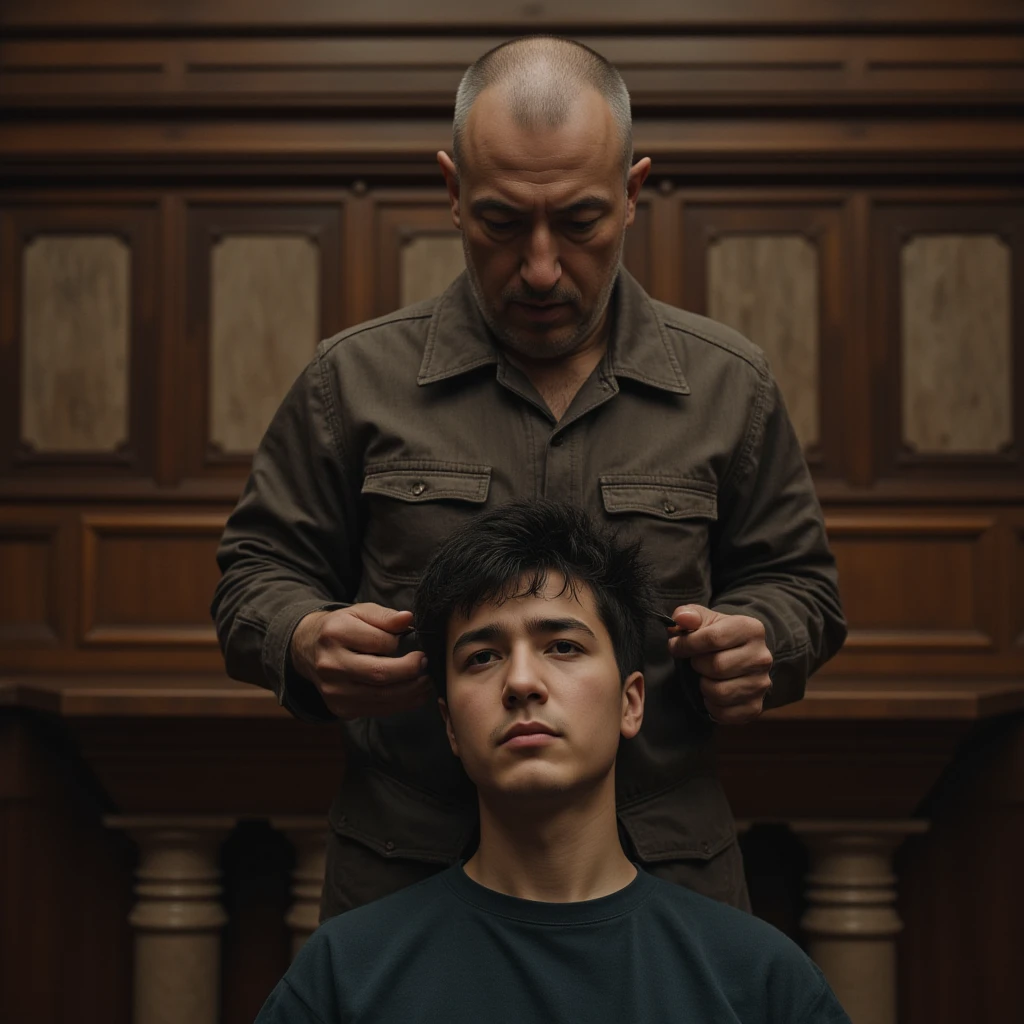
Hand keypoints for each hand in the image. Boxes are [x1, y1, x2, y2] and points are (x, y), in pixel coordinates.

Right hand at [290, 604, 431, 719]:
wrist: (309, 649)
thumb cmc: (342, 628)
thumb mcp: (360, 612)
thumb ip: (385, 616)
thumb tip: (408, 619)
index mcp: (335, 634)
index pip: (379, 643)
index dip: (400, 644)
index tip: (413, 645)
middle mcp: (330, 665)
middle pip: (379, 675)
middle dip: (410, 672)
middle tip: (426, 664)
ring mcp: (333, 690)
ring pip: (381, 696)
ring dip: (411, 692)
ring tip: (427, 682)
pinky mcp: (340, 708)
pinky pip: (377, 710)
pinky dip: (401, 704)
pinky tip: (415, 695)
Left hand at [666, 605, 771, 724]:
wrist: (738, 656)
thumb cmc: (716, 635)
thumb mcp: (703, 619)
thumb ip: (689, 615)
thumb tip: (681, 619)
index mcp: (751, 629)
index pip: (712, 638)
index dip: (686, 644)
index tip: (675, 646)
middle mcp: (762, 657)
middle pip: (716, 667)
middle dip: (697, 665)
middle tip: (695, 662)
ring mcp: (761, 684)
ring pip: (719, 692)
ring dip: (703, 686)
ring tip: (705, 677)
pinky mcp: (756, 707)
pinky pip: (724, 714)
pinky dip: (711, 706)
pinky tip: (712, 694)